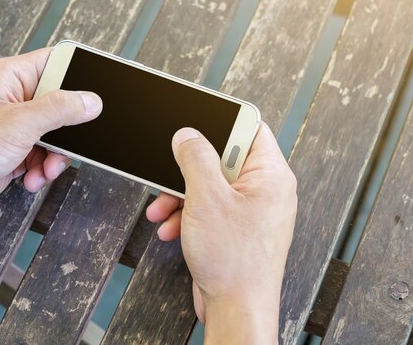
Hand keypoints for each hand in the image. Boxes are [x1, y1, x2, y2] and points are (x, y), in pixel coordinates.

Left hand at [0, 48, 101, 216]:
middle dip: (68, 131)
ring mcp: (16, 126)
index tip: (94, 97)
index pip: (56, 63)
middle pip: (62, 105)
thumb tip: (90, 100)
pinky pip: (44, 156)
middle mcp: (16, 98)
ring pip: (56, 136)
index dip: (79, 76)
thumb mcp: (18, 124)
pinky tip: (31, 178)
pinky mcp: (16, 150)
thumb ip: (59, 110)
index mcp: (13, 77)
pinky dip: (43, 170)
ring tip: (45, 169)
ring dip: (55, 157)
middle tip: (69, 144)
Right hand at [146, 123, 296, 342]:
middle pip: (222, 159)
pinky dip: (187, 215)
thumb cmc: (234, 263)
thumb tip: (188, 135)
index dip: (221, 123)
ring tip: (164, 210)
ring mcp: (250, 212)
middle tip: (171, 175)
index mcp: (270, 176)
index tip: (195, 123)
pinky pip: (208, 209)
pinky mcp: (235, 230)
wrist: (236, 310)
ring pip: (210, 186)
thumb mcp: (206, 198)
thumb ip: (196, 158)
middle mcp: (264, 191)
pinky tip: (172, 228)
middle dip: (189, 170)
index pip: (250, 129)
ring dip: (181, 196)